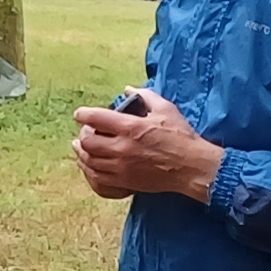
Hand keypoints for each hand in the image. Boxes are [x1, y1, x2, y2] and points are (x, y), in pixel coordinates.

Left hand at [72, 88, 222, 204]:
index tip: (79, 114)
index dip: (83, 114)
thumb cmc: (180, 137)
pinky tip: (90, 165)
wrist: (191, 167)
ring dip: (82, 153)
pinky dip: (89, 171)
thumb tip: (128, 88)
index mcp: (131, 127)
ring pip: (89, 162)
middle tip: (86, 131)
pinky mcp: (125, 182)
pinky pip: (97, 179)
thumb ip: (146, 96)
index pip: (97, 118)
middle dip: (83, 135)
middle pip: (88, 142)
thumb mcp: (165, 109)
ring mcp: (122, 167)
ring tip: (81, 148)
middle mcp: (122, 148)